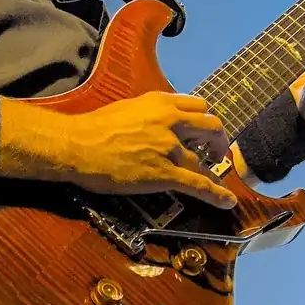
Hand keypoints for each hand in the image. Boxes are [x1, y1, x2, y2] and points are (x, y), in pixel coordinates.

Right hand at [42, 91, 236, 207]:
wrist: (77, 146)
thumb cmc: (94, 128)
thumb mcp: (128, 108)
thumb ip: (150, 113)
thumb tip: (159, 122)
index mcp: (161, 103)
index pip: (198, 105)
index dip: (205, 119)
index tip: (204, 130)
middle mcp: (171, 122)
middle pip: (211, 126)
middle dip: (218, 139)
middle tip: (216, 151)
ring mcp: (170, 148)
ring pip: (205, 158)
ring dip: (214, 167)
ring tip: (217, 175)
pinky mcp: (165, 174)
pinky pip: (198, 184)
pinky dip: (216, 193)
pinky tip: (227, 201)